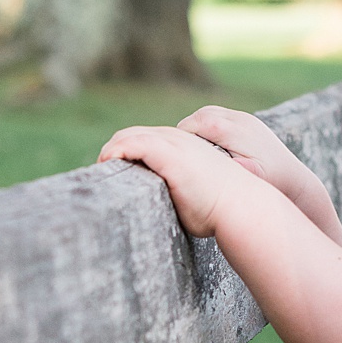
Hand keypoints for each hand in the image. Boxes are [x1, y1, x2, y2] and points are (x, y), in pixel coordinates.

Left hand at [97, 124, 248, 237]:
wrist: (240, 206)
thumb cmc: (219, 209)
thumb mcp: (193, 192)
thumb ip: (174, 191)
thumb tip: (157, 209)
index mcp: (183, 146)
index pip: (145, 138)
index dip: (125, 151)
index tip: (115, 172)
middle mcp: (177, 139)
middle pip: (132, 133)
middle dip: (114, 150)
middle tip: (103, 173)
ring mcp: (174, 143)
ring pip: (129, 135)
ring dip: (111, 151)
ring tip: (101, 170)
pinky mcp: (169, 153)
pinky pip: (133, 143)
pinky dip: (116, 151)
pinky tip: (107, 163)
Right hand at [177, 106, 309, 198]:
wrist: (294, 178)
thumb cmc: (271, 181)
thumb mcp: (255, 178)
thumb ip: (237, 169)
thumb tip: (222, 163)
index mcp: (236, 130)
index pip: (197, 124)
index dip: (181, 136)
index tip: (171, 151)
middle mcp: (240, 119)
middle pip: (200, 116)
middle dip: (185, 131)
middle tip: (176, 150)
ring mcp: (244, 118)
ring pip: (207, 113)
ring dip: (195, 128)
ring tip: (188, 149)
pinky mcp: (246, 121)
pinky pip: (218, 117)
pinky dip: (206, 128)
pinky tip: (203, 146)